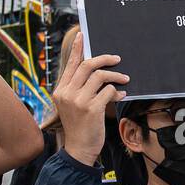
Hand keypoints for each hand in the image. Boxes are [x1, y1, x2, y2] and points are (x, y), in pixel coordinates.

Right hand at [53, 33, 127, 164]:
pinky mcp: (91, 108)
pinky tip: (121, 96)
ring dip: (116, 76)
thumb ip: (80, 88)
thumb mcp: (73, 105)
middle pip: (88, 66)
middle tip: (117, 59)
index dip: (77, 48)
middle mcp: (67, 93)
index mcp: (60, 90)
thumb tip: (97, 71)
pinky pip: (109, 91)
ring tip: (125, 80)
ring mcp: (78, 101)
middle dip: (105, 59)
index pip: (70, 64)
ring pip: (100, 76)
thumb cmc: (80, 126)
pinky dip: (117, 92)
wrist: (79, 149)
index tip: (82, 36)